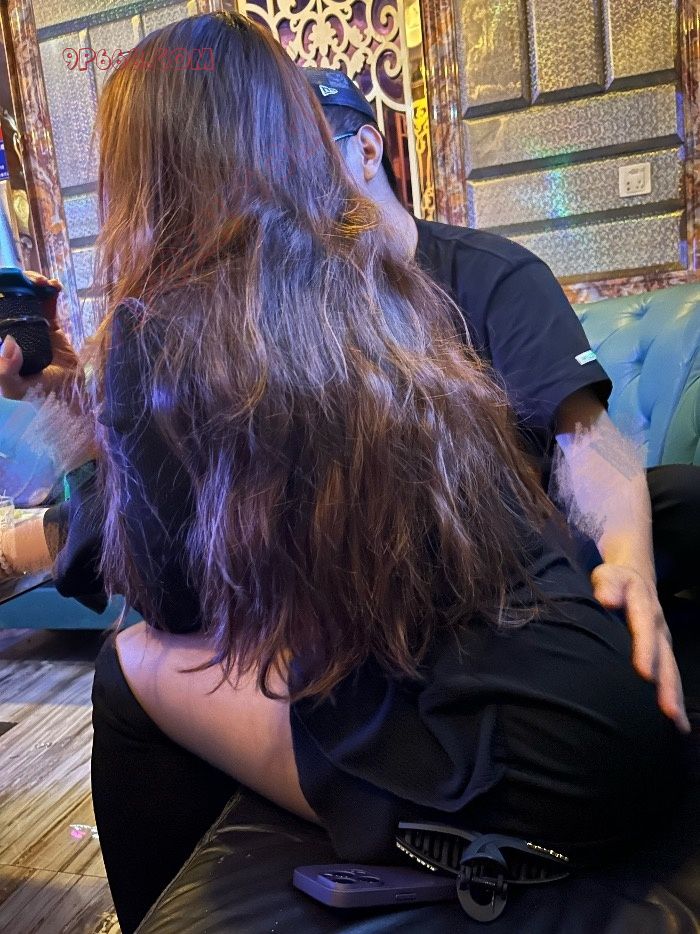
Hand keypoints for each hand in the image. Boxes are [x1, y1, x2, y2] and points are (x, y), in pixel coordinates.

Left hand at [0, 273, 79, 400]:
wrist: (71, 397)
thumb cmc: (39, 395)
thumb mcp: (15, 388)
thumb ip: (4, 371)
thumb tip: (8, 342)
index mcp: (0, 342)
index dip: (2, 291)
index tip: (9, 284)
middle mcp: (11, 329)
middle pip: (9, 298)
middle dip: (17, 282)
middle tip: (33, 282)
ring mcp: (30, 325)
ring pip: (27, 295)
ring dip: (33, 282)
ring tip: (45, 283)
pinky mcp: (51, 325)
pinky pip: (48, 302)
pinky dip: (51, 290)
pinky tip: (55, 286)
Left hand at [591, 562, 689, 732]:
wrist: (634, 577)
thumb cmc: (614, 581)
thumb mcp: (608, 576)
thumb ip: (608, 585)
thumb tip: (606, 599)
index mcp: (644, 607)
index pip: (645, 629)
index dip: (645, 650)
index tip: (644, 673)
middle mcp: (658, 627)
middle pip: (665, 657)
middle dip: (666, 684)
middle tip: (667, 710)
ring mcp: (663, 641)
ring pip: (671, 671)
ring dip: (673, 696)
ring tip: (676, 722)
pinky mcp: (662, 652)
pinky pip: (670, 676)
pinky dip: (674, 697)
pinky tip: (677, 724)